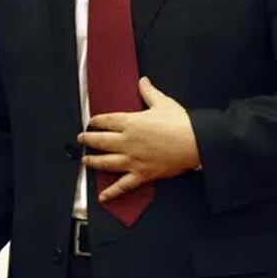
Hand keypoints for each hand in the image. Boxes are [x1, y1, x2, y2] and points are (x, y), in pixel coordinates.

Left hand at [77, 77, 200, 202]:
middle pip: (100, 141)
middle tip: (81, 139)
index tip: (91, 122)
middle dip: (88, 140)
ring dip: (93, 162)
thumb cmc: (180, 123)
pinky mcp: (142, 174)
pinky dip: (112, 192)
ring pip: (106, 162)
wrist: (195, 143)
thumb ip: (149, 92)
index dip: (96, 121)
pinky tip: (103, 197)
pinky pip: (123, 185)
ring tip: (85, 161)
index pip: (106, 121)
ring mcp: (133, 160)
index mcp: (130, 123)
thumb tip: (142, 81)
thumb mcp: (162, 102)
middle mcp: (127, 142)